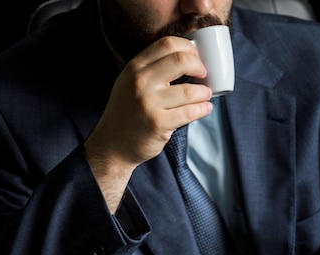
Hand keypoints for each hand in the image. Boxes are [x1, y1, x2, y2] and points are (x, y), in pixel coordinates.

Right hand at [85, 36, 212, 211]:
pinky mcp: (158, 124)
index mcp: (135, 68)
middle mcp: (140, 82)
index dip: (188, 48)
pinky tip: (205, 108)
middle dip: (199, 66)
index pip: (167, 44)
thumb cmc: (127, 113)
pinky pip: (188, 113)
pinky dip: (202, 109)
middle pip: (181, 61)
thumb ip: (150, 70)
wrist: (112, 145)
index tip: (196, 57)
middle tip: (203, 75)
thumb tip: (186, 59)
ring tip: (206, 95)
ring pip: (189, 91)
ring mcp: (149, 104)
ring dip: (204, 92)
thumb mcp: (129, 83)